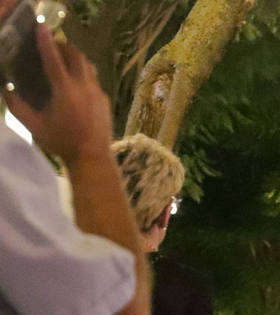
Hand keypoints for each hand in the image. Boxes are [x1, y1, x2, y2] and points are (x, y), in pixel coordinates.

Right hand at [3, 27, 112, 164]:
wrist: (92, 158)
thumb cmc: (61, 142)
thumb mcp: (33, 125)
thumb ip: (17, 105)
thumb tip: (5, 89)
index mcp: (65, 90)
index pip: (54, 59)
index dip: (46, 41)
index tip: (41, 27)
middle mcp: (84, 87)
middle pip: (76, 56)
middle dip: (63, 46)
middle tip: (52, 46)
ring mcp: (97, 92)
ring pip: (88, 65)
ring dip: (75, 57)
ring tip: (64, 59)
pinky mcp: (104, 100)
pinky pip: (94, 78)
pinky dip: (83, 72)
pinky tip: (76, 81)